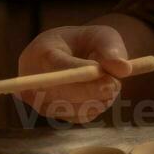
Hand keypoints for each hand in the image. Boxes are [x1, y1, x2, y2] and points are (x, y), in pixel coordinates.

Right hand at [15, 26, 130, 123]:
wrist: (77, 56)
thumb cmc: (89, 42)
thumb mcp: (103, 36)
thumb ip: (112, 49)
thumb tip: (122, 68)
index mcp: (40, 51)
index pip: (56, 67)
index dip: (82, 76)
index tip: (109, 78)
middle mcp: (32, 78)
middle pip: (57, 93)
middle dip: (90, 92)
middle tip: (115, 85)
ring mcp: (39, 99)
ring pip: (69, 108)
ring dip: (96, 100)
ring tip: (111, 84)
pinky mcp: (51, 113)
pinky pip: (76, 116)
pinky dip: (94, 108)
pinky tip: (100, 94)